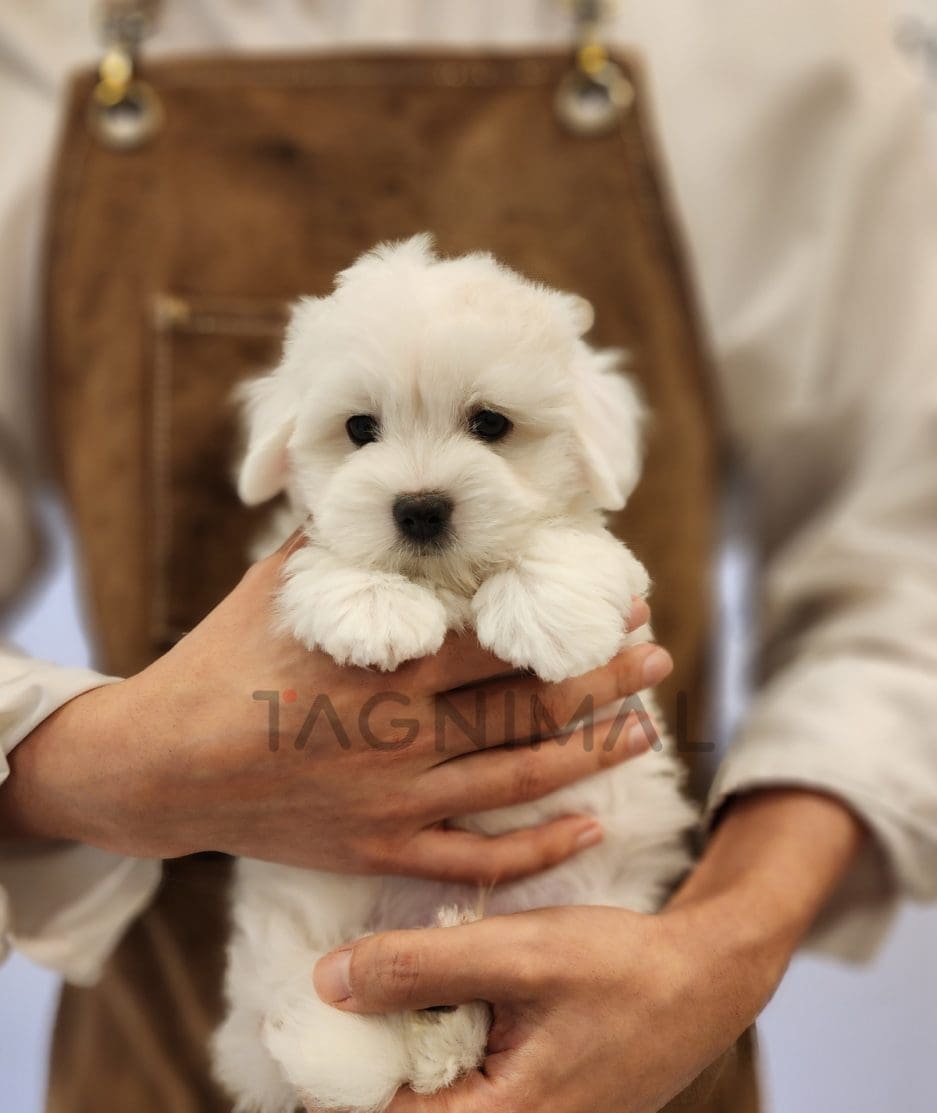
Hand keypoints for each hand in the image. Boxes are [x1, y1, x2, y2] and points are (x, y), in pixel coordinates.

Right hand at [0, 534, 668, 881]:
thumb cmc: (221, 661)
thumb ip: (344, 542)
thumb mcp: (279, 586)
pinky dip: (537, 852)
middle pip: (528, 707)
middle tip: (655, 660)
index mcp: (386, 664)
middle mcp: (401, 735)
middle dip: (603, 682)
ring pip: (519, 782)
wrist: (161, 766)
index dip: (573, 623)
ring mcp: (395, 802)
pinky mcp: (379, 850)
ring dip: (591, 755)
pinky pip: (474, 862)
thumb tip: (390, 493)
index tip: (620, 605)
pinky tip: (587, 829)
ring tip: (644, 730)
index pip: (505, 640)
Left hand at [312, 790, 863, 1111]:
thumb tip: (327, 983)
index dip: (334, 1074)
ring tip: (392, 983)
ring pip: (434, 1092)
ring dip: (406, 1042)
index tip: (302, 1023)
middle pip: (406, 1109)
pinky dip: (443, 1037)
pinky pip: (465, 1080)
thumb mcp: (516, 953)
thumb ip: (419, 966)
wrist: (707, 978)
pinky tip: (445, 990)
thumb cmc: (619, 967)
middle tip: (341, 993)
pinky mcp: (536, 1098)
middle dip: (369, 1056)